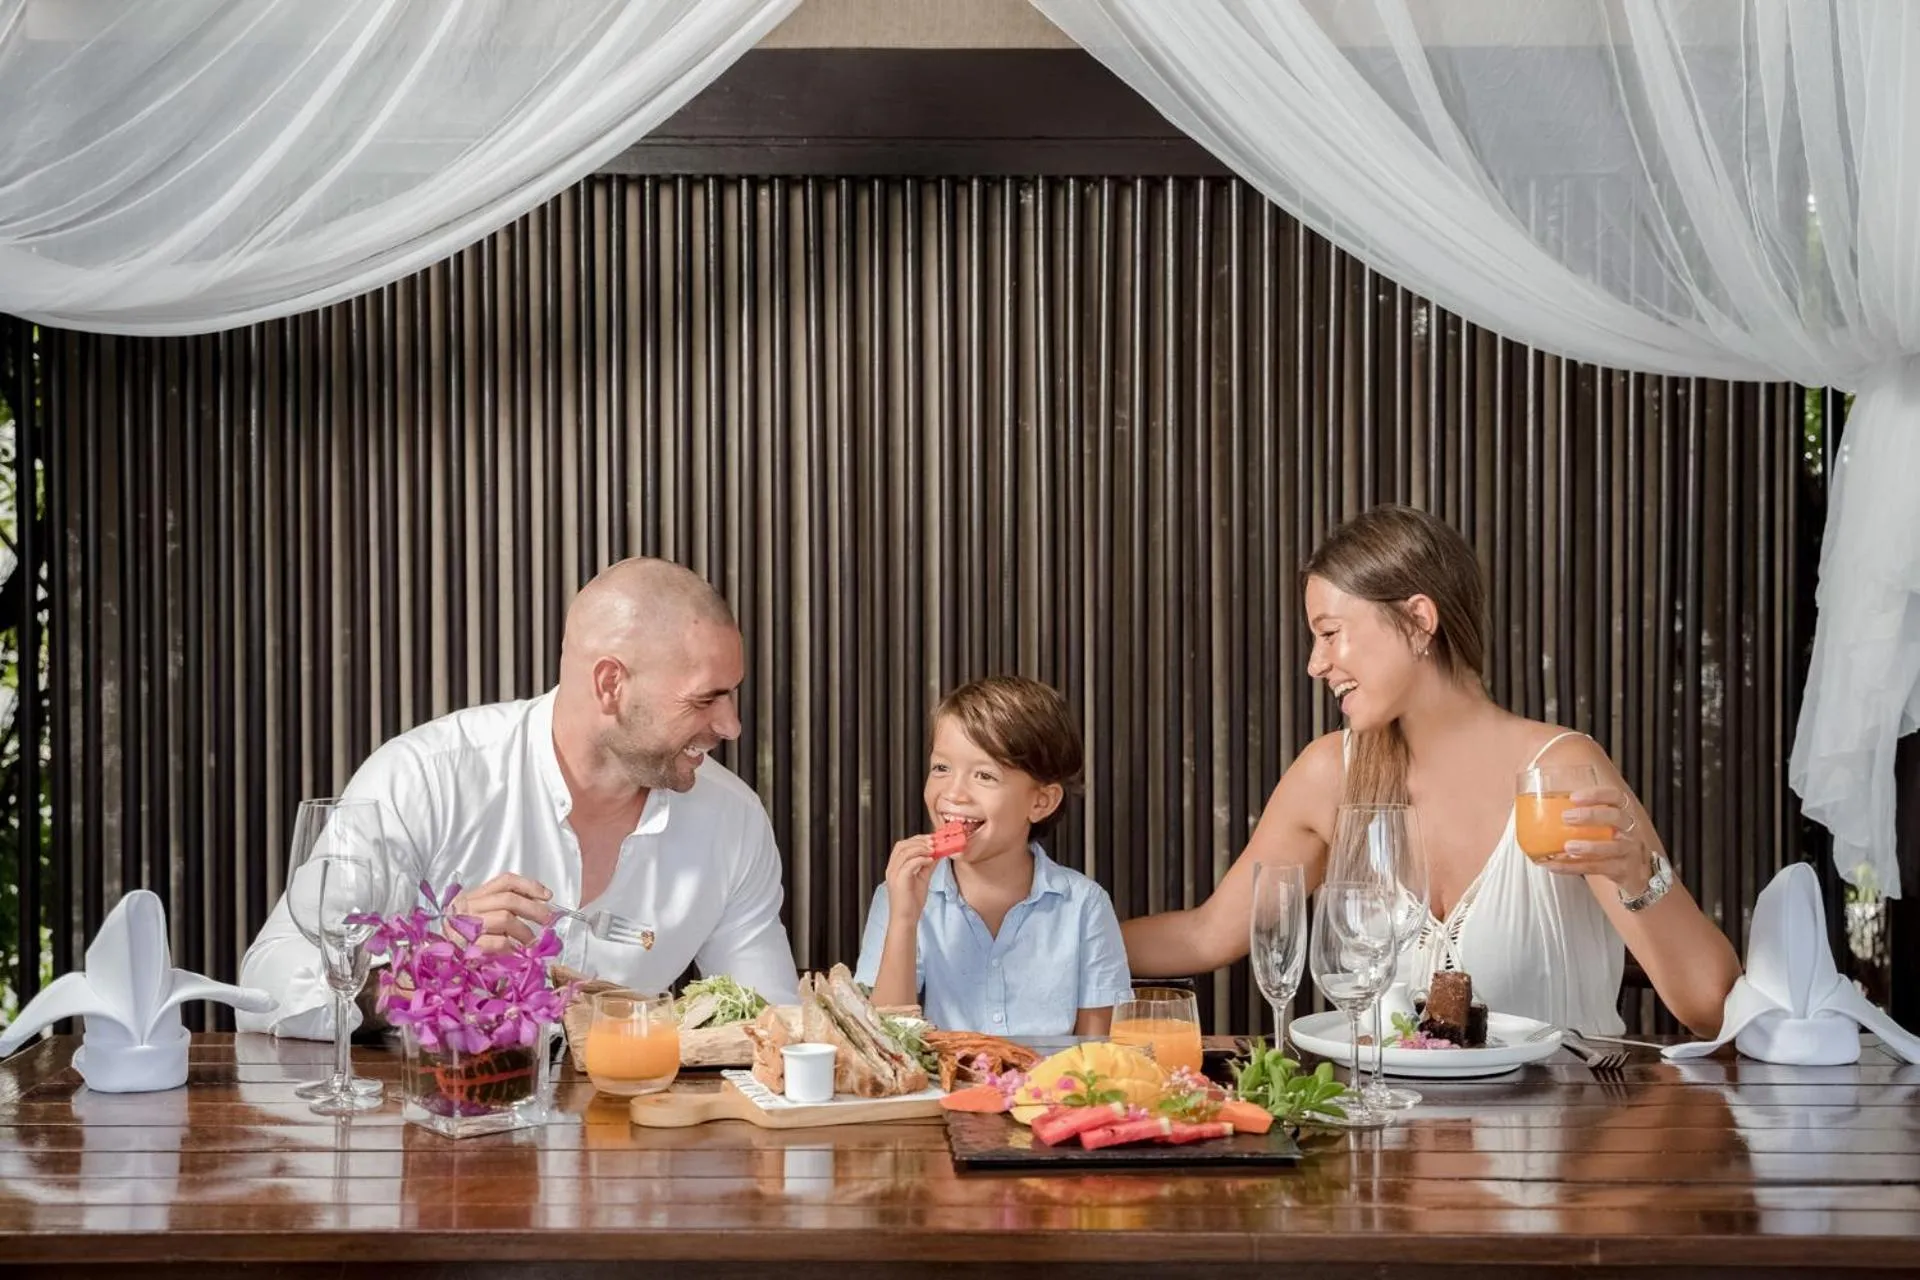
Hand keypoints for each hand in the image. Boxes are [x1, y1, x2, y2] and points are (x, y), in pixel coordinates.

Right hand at [448, 873, 553, 952]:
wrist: (434, 960)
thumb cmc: (462, 938)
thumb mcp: (479, 917)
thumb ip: (503, 910)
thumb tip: (540, 911)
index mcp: (473, 896)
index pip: (505, 881)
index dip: (529, 885)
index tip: (547, 896)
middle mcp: (467, 906)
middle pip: (509, 900)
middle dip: (534, 909)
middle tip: (548, 921)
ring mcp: (465, 925)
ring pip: (505, 918)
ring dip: (524, 931)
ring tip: (531, 942)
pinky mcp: (466, 946)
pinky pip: (497, 942)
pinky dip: (512, 947)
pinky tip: (515, 953)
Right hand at [884, 835, 936, 922]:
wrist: (905, 919)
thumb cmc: (912, 902)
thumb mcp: (922, 879)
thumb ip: (927, 865)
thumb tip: (938, 853)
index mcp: (895, 867)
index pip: (902, 845)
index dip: (917, 839)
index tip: (931, 839)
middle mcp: (892, 869)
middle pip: (902, 845)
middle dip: (919, 841)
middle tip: (933, 841)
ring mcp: (894, 874)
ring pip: (905, 852)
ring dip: (921, 848)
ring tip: (933, 849)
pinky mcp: (900, 881)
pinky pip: (909, 864)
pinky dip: (921, 859)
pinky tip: (930, 860)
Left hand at [1538, 786, 1652, 894]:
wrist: (1637, 875)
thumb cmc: (1612, 844)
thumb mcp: (1604, 828)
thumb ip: (1581, 817)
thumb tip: (1538, 806)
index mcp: (1623, 814)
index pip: (1616, 797)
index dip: (1597, 794)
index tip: (1574, 796)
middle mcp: (1630, 830)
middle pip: (1616, 817)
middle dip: (1591, 815)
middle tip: (1566, 817)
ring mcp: (1629, 852)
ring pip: (1612, 847)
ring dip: (1588, 846)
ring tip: (1567, 846)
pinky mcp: (1623, 871)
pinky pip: (1598, 869)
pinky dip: (1574, 867)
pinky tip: (1555, 866)